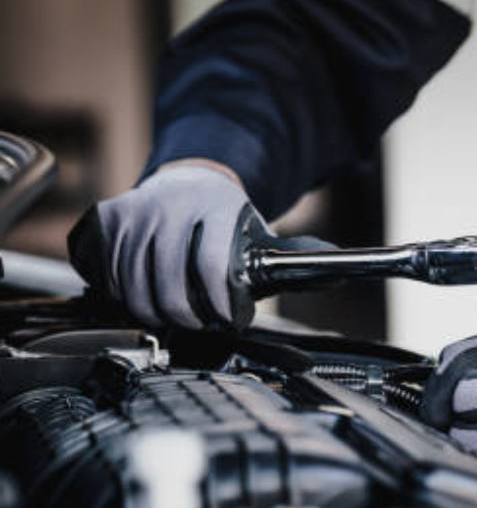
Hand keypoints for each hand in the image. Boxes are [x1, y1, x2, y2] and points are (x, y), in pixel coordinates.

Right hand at [68, 162, 333, 329]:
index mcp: (216, 207)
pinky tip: (144, 295)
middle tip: (201, 325)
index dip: (219, 306)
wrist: (191, 182)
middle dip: (188, 319)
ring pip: (133, 288)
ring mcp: (133, 211)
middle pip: (168, 287)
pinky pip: (104, 276)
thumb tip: (340, 269)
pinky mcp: (105, 220)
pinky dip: (122, 295)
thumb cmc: (229, 223)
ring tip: (176, 315)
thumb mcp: (263, 237)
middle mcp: (170, 205)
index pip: (212, 268)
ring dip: (155, 313)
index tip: (226, 321)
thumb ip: (297, 258)